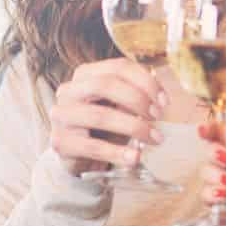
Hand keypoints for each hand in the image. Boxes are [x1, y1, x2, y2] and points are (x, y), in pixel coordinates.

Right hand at [48, 58, 166, 175]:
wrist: (80, 156)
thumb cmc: (104, 126)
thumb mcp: (120, 106)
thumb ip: (137, 96)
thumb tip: (161, 99)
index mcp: (86, 74)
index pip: (118, 67)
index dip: (145, 82)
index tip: (165, 102)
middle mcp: (69, 91)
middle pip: (105, 85)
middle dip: (137, 99)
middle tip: (158, 117)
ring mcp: (62, 116)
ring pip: (99, 115)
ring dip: (133, 127)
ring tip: (154, 139)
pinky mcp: (60, 142)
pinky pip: (92, 146)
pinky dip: (117, 152)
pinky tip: (135, 158)